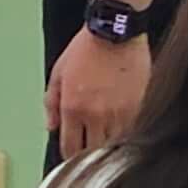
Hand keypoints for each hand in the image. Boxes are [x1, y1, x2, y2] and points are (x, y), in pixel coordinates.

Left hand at [47, 27, 151, 153]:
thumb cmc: (86, 47)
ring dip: (107, 140)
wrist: (115, 31)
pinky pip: (129, 129)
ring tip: (104, 130)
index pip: (70, 148)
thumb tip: (52, 126)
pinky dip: (122, 129)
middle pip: (93, 151)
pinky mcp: (136, 107)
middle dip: (88, 149)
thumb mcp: (58, 72)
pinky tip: (118, 120)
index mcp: (73, 108)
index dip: (69, 155)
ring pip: (112, 142)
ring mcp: (118, 113)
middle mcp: (96, 115)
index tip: (71, 154)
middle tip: (88, 143)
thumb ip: (52, 102)